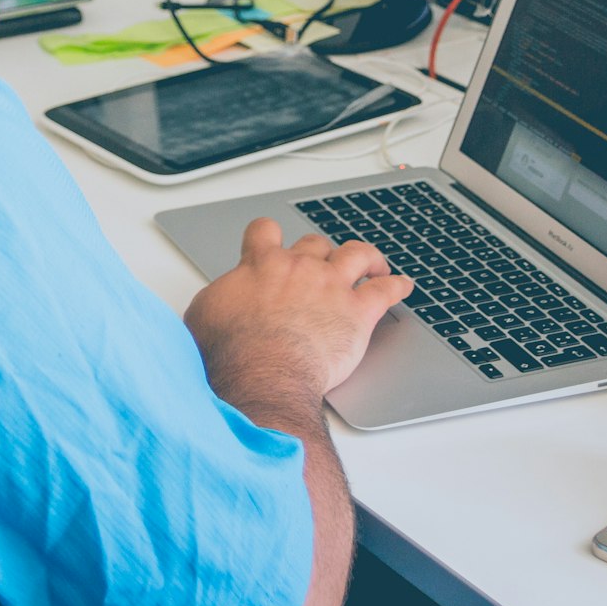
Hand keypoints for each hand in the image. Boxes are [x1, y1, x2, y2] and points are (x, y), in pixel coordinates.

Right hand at [184, 218, 413, 408]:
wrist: (262, 374)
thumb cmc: (231, 351)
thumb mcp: (203, 315)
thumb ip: (216, 297)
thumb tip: (215, 300)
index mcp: (261, 264)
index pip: (265, 231)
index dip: (269, 235)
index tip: (272, 242)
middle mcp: (299, 267)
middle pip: (316, 242)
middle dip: (319, 251)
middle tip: (322, 264)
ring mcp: (332, 286)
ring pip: (357, 255)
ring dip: (367, 257)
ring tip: (372, 263)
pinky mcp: (358, 313)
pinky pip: (385, 291)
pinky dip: (396, 286)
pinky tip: (402, 286)